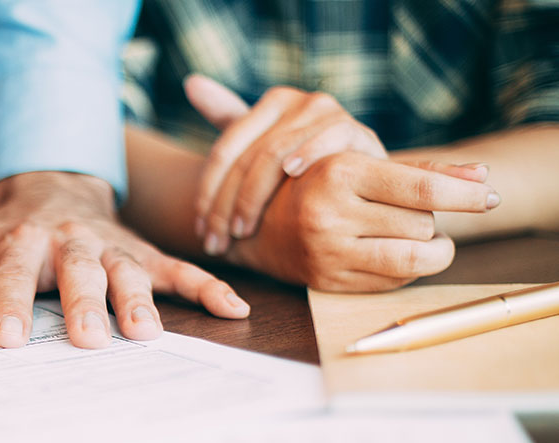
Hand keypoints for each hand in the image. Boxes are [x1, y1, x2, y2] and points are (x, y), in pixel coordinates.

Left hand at [0, 171, 249, 348]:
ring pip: (128, 270)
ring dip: (140, 299)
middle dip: (84, 304)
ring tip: (148, 334)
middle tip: (90, 339)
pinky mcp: (141, 252)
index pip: (12, 274)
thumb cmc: (0, 230)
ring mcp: (108, 246)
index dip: (9, 304)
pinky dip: (206, 286)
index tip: (5, 339)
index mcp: (19, 241)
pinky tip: (233, 309)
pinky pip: (177, 267)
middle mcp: (67, 242)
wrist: (52, 186)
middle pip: (76, 272)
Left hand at [184, 76, 386, 254]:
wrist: (369, 183)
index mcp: (272, 104)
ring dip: (253, 198)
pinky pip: (326, 140)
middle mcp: (298, 102)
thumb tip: (191, 83)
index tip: (199, 231)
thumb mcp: (265, 146)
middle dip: (225, 205)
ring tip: (241, 231)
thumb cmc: (309, 170)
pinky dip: (306, 155)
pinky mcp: (357, 131)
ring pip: (275, 154)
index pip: (224, 150)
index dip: (207, 193)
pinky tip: (290, 177)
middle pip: (246, 157)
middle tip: (215, 241)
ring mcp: (328, 114)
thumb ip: (230, 118)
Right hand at [227, 152, 497, 289]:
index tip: (490, 197)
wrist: (258, 223)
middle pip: (422, 225)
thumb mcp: (362, 163)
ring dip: (428, 249)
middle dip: (428, 220)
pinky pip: (393, 282)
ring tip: (421, 238)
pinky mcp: (328, 281)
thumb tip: (481, 177)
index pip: (421, 190)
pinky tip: (391, 253)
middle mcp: (329, 213)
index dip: (463, 196)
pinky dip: (405, 269)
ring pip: (413, 258)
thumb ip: (423, 170)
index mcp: (338, 173)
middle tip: (413, 212)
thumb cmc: (321, 184)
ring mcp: (327, 251)